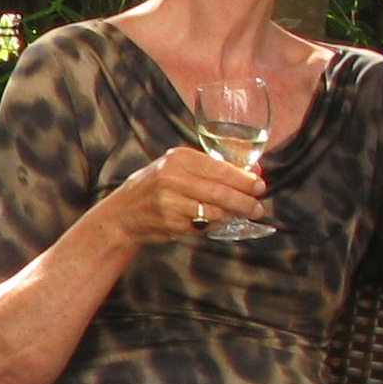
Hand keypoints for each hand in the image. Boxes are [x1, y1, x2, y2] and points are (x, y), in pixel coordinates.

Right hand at [89, 145, 264, 250]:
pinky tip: (217, 221)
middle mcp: (173, 178)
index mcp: (179, 158)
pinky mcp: (171, 223)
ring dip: (234, 215)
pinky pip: (203, 225)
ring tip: (243, 214)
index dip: (245, 179)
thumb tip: (250, 172)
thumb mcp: (176, 167)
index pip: (222, 169)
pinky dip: (214, 224)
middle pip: (222, 192)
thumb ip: (209, 168)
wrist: (122, 214)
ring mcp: (171, 203)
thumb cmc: (154, 187)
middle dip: (245, 201)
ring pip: (215, 211)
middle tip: (258, 206)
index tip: (259, 185)